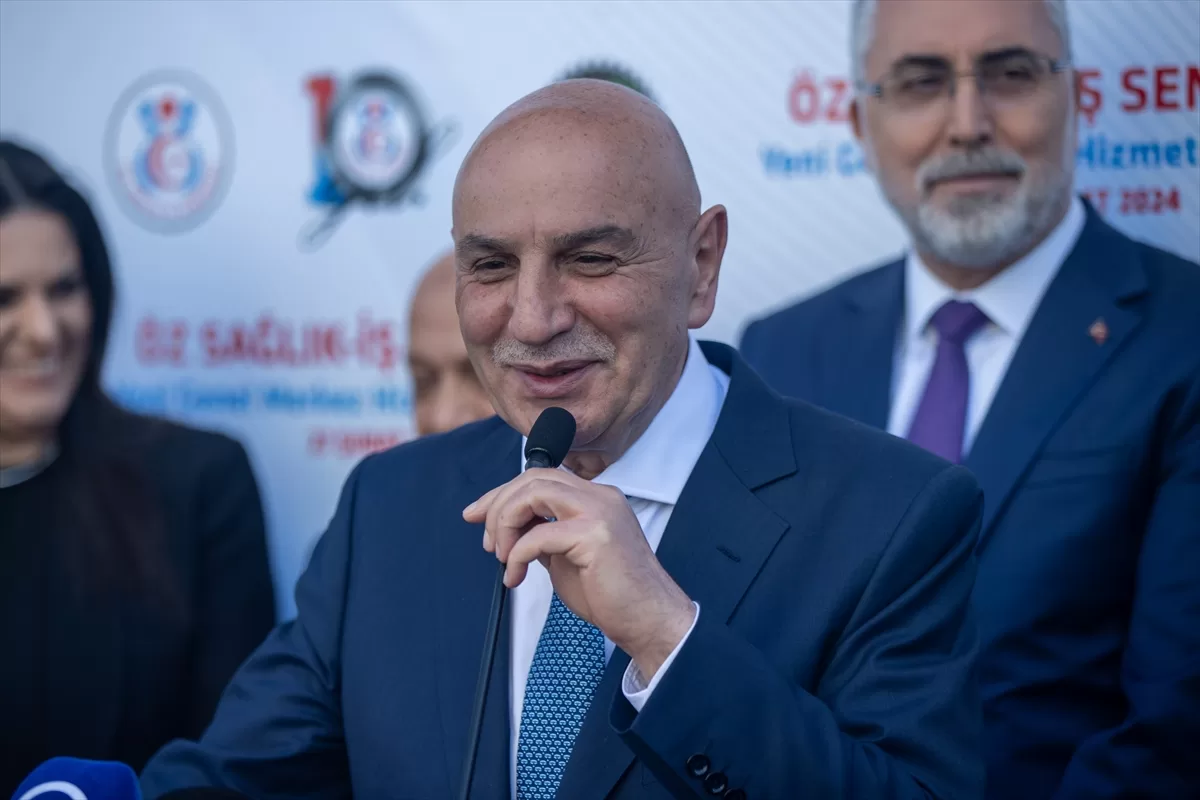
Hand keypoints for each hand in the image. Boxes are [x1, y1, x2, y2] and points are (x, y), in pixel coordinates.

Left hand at [463, 468, 695, 679]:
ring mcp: (600, 512)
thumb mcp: (566, 557)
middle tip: (488, 542)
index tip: (477, 516)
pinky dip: (517, 554)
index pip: (541, 478)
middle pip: (533, 478)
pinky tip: (515, 576)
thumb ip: (543, 535)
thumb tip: (510, 530)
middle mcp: (600, 496)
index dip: (502, 494)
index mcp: (596, 498)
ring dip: (506, 522)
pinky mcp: (594, 535)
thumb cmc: (611, 595)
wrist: (648, 621)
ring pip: (533, 492)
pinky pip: (538, 535)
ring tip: (502, 557)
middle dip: (498, 505)